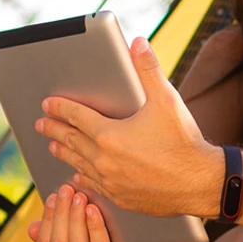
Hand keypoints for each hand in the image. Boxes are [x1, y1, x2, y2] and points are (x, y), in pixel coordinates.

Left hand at [36, 36, 222, 216]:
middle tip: (41, 123)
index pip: (76, 116)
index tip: (48, 103)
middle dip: (54, 129)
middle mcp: (104, 159)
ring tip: (53, 145)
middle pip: (71, 141)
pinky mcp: (120, 197)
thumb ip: (149, 70)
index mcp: (110, 134)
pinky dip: (80, 177)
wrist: (201, 183)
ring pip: (77, 164)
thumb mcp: (167, 100)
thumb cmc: (185, 142)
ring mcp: (110, 181)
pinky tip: (77, 175)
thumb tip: (138, 44)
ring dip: (63, 152)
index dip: (60, 107)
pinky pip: (92, 186)